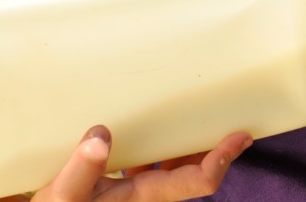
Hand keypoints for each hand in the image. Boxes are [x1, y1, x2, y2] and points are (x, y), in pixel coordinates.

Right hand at [27, 126, 251, 201]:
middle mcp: (147, 193)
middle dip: (213, 144)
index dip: (222, 159)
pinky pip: (151, 160)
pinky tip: (151, 125)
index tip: (241, 135)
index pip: (195, 182)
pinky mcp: (123, 180)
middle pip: (193, 169)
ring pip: (174, 165)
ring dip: (186, 143)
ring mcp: (137, 188)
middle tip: (227, 112)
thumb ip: (82, 168)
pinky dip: (160, 143)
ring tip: (194, 112)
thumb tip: (101, 136)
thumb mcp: (64, 193)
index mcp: (142, 196)